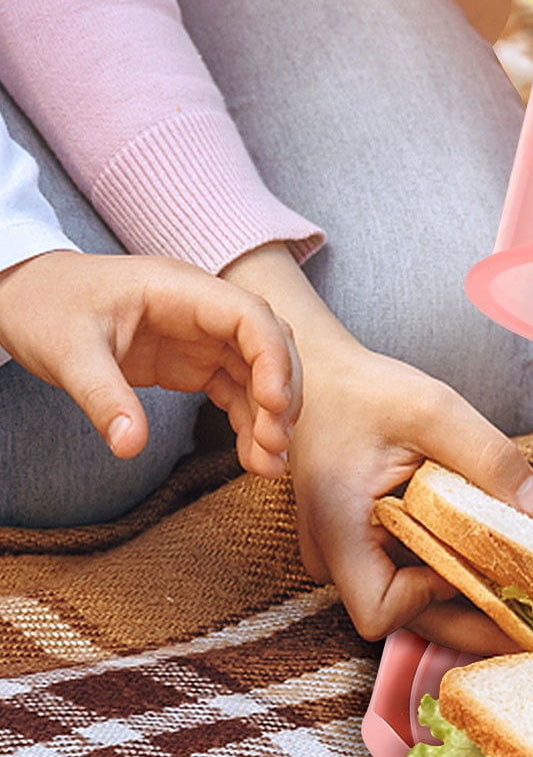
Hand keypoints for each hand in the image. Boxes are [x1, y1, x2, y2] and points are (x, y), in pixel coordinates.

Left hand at [0, 250, 298, 476]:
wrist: (27, 300)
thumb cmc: (46, 309)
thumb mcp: (66, 352)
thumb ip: (103, 397)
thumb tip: (131, 448)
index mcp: (179, 290)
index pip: (251, 316)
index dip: (274, 358)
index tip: (273, 405)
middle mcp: (203, 312)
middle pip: (270, 347)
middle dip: (280, 396)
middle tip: (273, 445)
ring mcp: (203, 338)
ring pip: (260, 375)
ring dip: (270, 418)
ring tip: (267, 465)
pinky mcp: (196, 364)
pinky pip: (238, 393)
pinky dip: (250, 424)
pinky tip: (254, 456)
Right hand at [218, 243, 532, 650]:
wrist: (323, 380)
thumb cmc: (367, 392)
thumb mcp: (433, 410)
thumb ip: (488, 457)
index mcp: (338, 531)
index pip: (379, 612)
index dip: (428, 600)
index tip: (465, 562)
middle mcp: (337, 558)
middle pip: (407, 619)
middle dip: (472, 624)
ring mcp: (351, 558)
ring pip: (414, 605)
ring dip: (467, 602)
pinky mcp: (368, 549)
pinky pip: (412, 578)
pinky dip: (454, 576)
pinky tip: (499, 565)